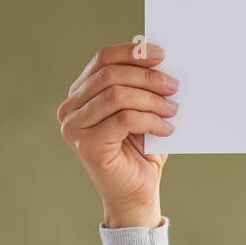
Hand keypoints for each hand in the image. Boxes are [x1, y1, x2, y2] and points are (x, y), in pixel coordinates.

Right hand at [57, 42, 179, 227]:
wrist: (138, 192)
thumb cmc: (142, 149)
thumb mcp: (143, 110)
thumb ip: (143, 85)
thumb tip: (161, 58)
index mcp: (81, 93)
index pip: (102, 60)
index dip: (132, 52)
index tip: (161, 54)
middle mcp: (70, 108)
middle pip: (110, 75)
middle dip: (147, 77)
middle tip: (175, 86)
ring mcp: (74, 128)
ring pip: (116, 96)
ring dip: (152, 100)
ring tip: (173, 109)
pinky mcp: (86, 146)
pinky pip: (123, 119)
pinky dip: (150, 120)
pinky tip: (165, 129)